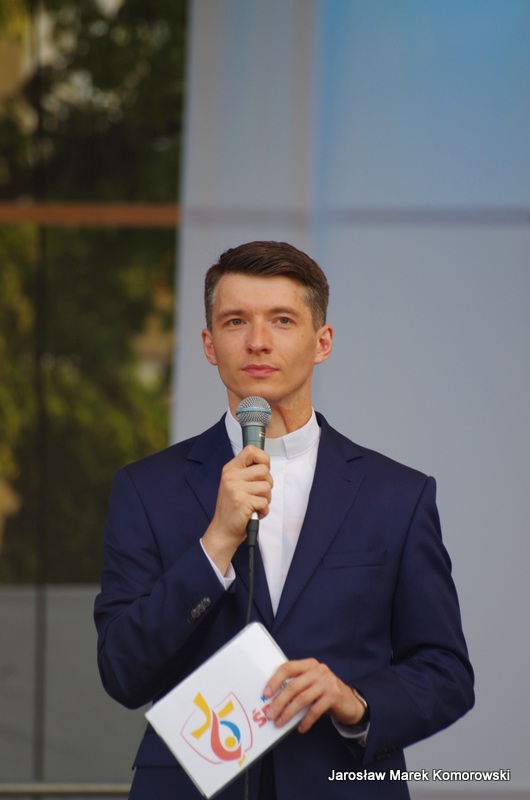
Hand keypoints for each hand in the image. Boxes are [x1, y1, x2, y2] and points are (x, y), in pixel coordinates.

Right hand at [201, 446, 271, 572]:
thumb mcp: (234, 484)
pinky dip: (263, 510)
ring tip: (254, 505)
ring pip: (267, 487)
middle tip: (257, 495)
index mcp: (230, 469)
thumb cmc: (232, 508)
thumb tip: (265, 464)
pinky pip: (265, 502)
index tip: (263, 470)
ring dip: (265, 499)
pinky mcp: (243, 501)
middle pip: (265, 470)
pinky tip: (254, 513)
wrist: (222, 531)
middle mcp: (231, 476)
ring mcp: (236, 488)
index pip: (251, 450)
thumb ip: (247, 473)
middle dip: (267, 484)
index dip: (263, 458)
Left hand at [262, 658, 365, 733]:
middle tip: (270, 714)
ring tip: (280, 722)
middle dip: (279, 702)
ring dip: (288, 713)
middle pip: (293, 686)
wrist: (349, 701)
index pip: (288, 668)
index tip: (266, 693)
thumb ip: (297, 685)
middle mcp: (318, 671)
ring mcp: (327, 682)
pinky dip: (306, 721)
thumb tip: (273, 700)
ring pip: (302, 699)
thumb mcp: (311, 683)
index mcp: (309, 664)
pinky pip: (315, 710)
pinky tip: (300, 728)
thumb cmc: (324, 692)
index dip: (275, 680)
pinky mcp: (334, 696)